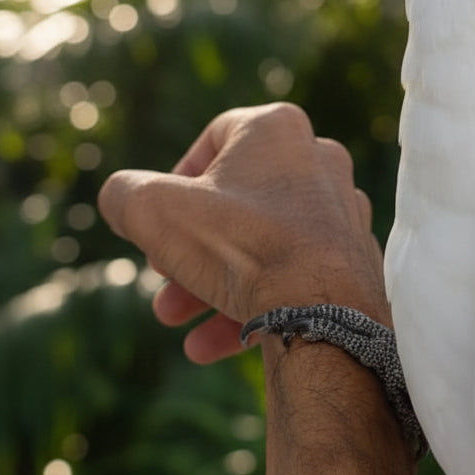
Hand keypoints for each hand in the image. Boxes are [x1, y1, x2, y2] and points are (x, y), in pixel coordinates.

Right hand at [98, 103, 388, 363]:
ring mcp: (341, 212)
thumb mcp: (155, 210)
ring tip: (177, 321)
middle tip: (162, 282)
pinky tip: (211, 345)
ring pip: (260, 246)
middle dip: (188, 249)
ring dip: (211, 284)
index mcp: (276, 128)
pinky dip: (252, 304)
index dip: (175, 180)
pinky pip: (292, 277)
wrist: (325, 313)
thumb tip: (120, 197)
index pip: (213, 139)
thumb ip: (125, 193)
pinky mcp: (354, 259)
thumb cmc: (241, 246)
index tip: (158, 220)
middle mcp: (318, 160)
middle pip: (234, 203)